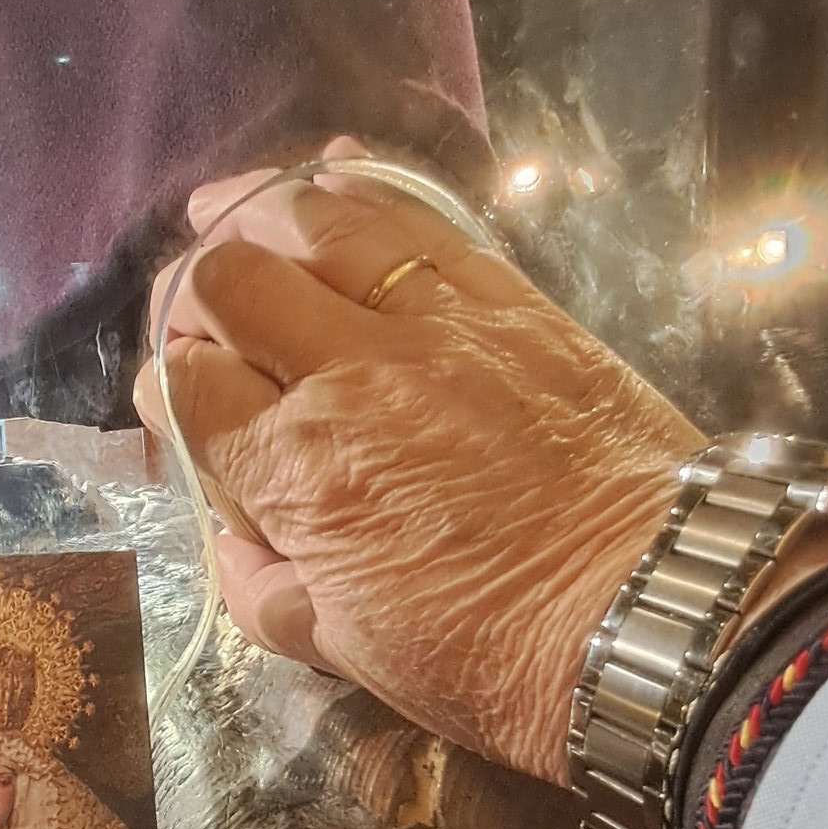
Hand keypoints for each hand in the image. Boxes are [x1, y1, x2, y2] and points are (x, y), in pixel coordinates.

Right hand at [135, 139, 696, 785]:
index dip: (165, 391)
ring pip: (316, 220)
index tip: (182, 410)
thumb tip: (237, 537)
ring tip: (232, 214)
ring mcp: (433, 323)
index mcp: (295, 469)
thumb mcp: (350, 655)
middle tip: (203, 319)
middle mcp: (346, 374)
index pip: (184, 385)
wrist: (662, 612)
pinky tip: (332, 173)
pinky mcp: (510, 299)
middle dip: (191, 294)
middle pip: (228, 282)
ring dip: (258, 213)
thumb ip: (266, 592)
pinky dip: (361, 185)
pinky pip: (417, 215)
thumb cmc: (499, 655)